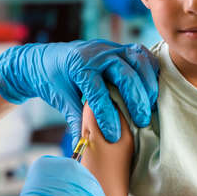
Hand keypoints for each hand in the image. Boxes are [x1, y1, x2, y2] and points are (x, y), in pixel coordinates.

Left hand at [0, 39, 158, 146]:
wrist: (45, 59)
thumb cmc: (53, 80)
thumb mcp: (61, 99)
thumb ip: (75, 120)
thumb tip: (80, 148)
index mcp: (79, 66)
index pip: (98, 93)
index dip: (108, 116)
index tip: (114, 136)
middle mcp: (97, 54)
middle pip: (125, 75)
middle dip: (136, 101)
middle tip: (141, 123)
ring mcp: (110, 48)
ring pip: (138, 61)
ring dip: (147, 85)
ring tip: (149, 107)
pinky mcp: (119, 48)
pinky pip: (142, 55)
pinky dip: (150, 71)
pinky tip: (151, 90)